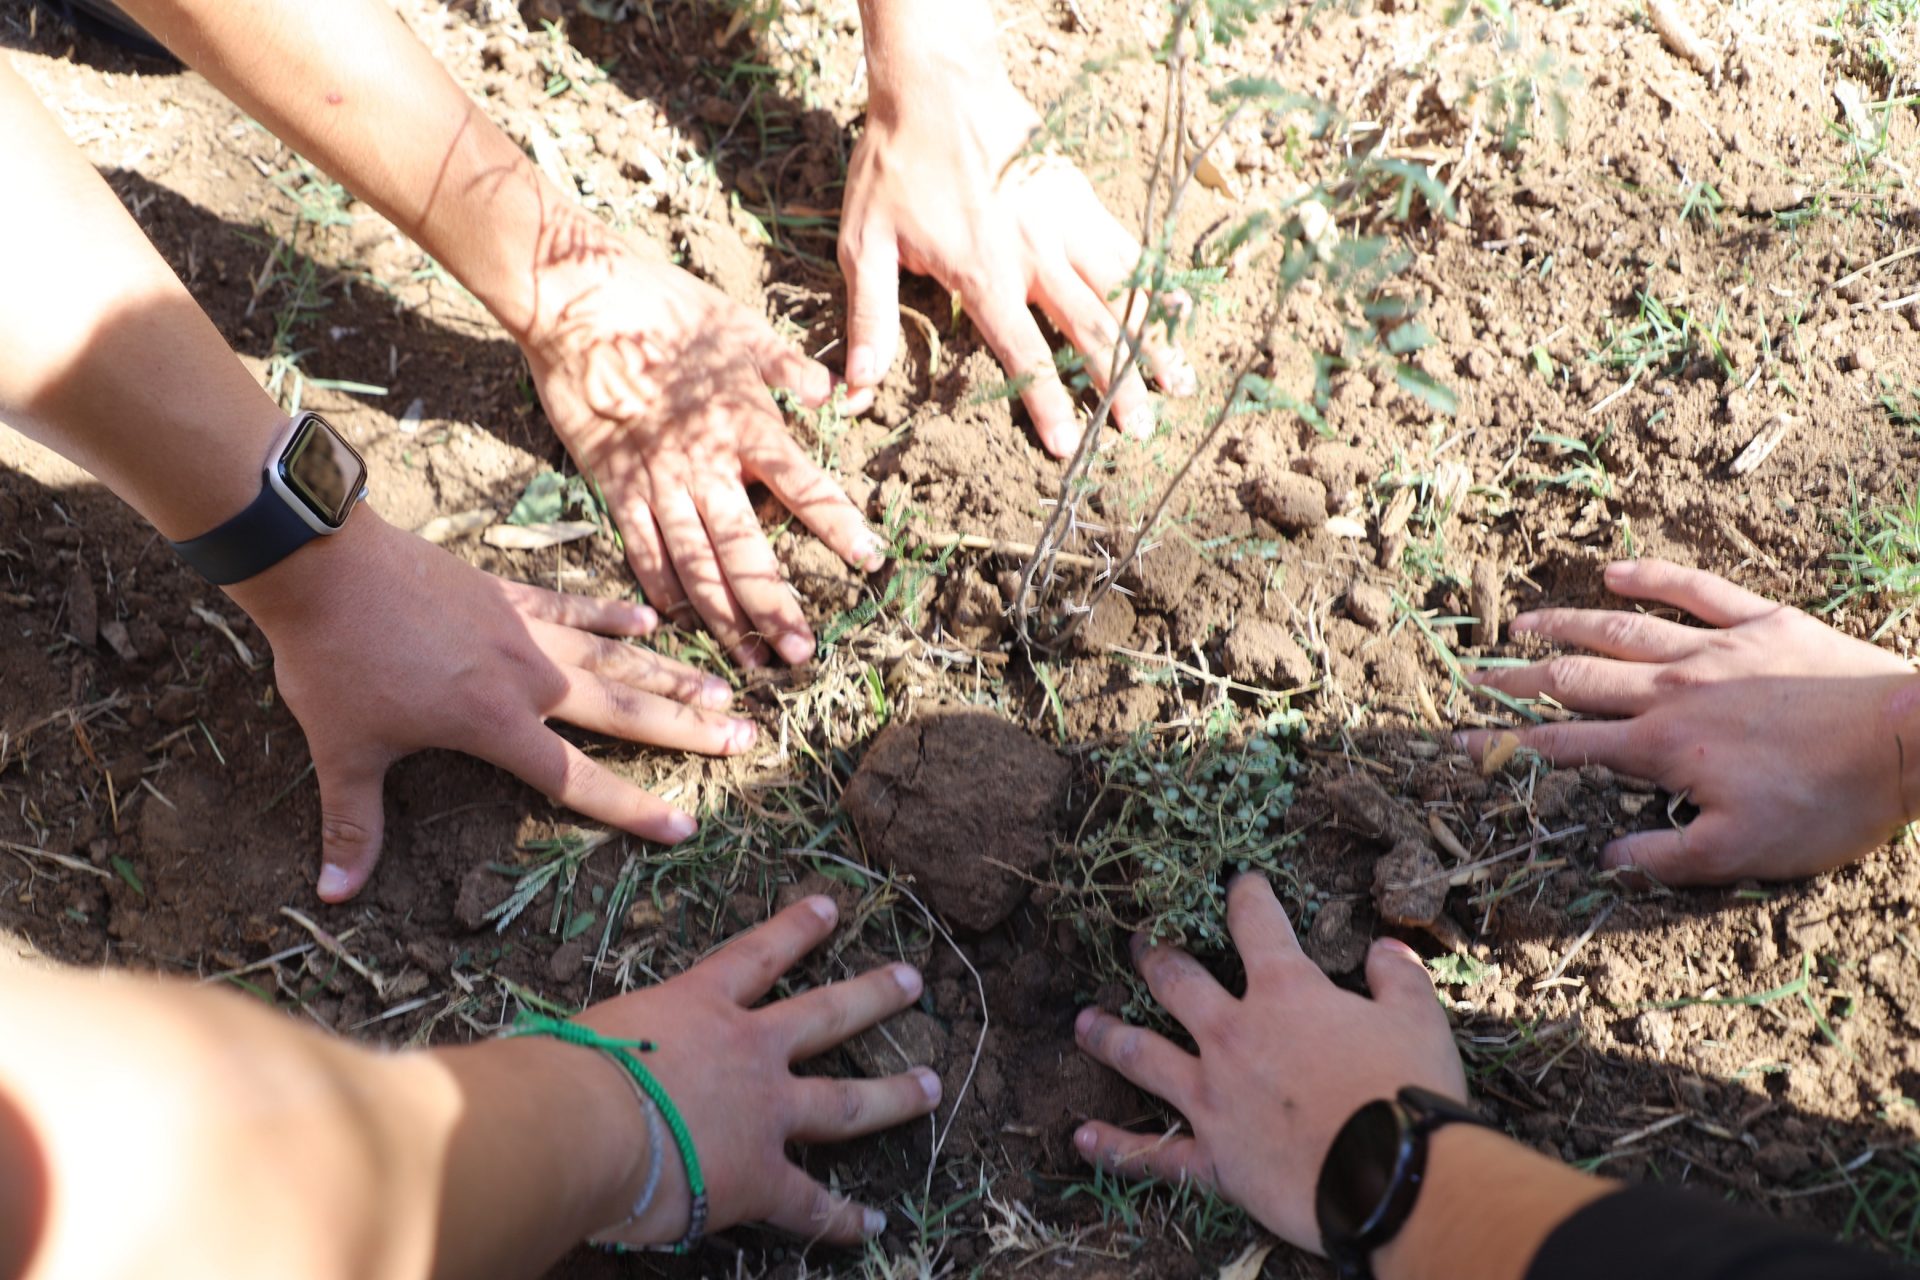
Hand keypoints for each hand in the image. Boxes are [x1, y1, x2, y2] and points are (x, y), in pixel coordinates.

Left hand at [225, 512, 756, 901]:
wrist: (322, 564)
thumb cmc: (334, 660)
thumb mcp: (342, 749)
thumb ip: (352, 822)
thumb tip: (333, 892)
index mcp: (496, 722)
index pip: (577, 778)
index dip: (631, 808)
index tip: (684, 828)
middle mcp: (528, 677)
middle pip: (624, 710)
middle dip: (687, 730)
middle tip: (745, 739)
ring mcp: (523, 628)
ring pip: (614, 657)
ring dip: (669, 675)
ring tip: (722, 690)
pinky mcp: (506, 592)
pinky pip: (573, 606)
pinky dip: (611, 613)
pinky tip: (649, 619)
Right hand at [517, 221, 882, 667]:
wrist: (581, 303)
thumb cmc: (666, 308)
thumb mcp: (742, 328)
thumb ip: (790, 368)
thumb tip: (833, 394)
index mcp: (747, 427)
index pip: (805, 489)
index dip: (840, 527)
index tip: (871, 561)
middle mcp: (706, 467)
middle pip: (748, 551)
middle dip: (776, 607)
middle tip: (803, 654)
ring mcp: (657, 483)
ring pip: (696, 567)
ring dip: (726, 619)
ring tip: (752, 661)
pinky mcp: (614, 487)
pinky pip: (641, 550)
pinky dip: (660, 589)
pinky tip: (678, 623)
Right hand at [579, 896, 940, 1244]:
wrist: (579, 1123)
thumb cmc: (562, 1072)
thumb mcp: (590, 1035)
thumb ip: (607, 1046)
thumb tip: (575, 1068)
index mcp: (698, 1006)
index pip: (757, 955)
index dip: (797, 930)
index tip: (831, 907)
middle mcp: (747, 1049)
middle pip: (827, 1015)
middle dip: (873, 996)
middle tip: (913, 980)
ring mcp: (764, 1112)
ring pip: (845, 1100)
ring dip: (893, 1094)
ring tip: (932, 1084)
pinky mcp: (762, 1177)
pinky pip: (812, 1203)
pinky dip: (844, 1219)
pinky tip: (873, 1224)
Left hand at [840, 63, 1194, 455]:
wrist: (938, 85)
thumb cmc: (895, 165)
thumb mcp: (862, 243)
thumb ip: (869, 318)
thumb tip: (857, 387)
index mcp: (984, 275)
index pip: (1024, 352)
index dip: (1047, 404)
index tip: (1069, 447)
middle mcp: (1036, 255)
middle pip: (1092, 330)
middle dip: (1119, 385)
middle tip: (1140, 431)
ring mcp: (1067, 224)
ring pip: (1124, 291)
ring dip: (1154, 339)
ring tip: (1181, 383)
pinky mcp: (1082, 197)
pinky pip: (1129, 248)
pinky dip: (1155, 284)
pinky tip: (1177, 311)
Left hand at [1072, 875, 1464, 1250]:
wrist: (1394, 1178)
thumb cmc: (1409, 1092)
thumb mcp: (1419, 1020)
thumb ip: (1398, 978)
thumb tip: (1386, 947)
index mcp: (1286, 993)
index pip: (1256, 925)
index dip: (1245, 896)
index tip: (1236, 881)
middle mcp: (1235, 1034)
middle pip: (1176, 981)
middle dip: (1155, 955)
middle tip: (1138, 941)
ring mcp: (1213, 1096)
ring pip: (1144, 1054)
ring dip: (1109, 1035)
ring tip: (1084, 1021)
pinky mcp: (1211, 1158)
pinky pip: (1152, 1154)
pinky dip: (1114, 1148)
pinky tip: (1081, 1137)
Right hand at [1460, 558, 1919, 884]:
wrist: (1909, 740)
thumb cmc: (1829, 804)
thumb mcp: (1743, 853)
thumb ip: (1665, 857)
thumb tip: (1602, 859)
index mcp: (1662, 747)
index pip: (1566, 744)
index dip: (1508, 744)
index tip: (1462, 740)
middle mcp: (1672, 689)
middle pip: (1577, 679)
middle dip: (1518, 679)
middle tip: (1475, 674)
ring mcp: (1714, 648)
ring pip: (1621, 629)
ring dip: (1566, 623)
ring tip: (1523, 622)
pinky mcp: (1760, 621)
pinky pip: (1694, 590)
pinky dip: (1652, 578)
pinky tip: (1616, 571)